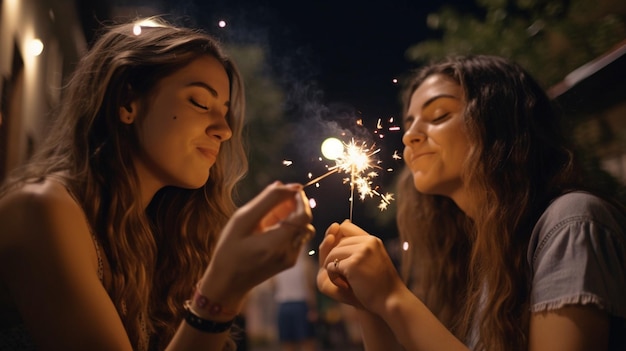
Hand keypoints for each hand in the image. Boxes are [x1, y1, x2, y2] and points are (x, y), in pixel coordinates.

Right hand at [200, 181, 314, 308]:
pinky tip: (269, 228)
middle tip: (276, 198)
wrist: (227, 283)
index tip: (289, 189)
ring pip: (302, 229)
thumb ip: (265, 201)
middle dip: (295, 206)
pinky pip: (296, 238)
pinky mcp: (289, 262)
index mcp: (277, 243)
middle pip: (305, 221)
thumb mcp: (241, 221)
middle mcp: (289, 252)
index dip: (300, 199)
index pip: (304, 215)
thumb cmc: (229, 250)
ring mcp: (290, 259)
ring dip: (292, 217)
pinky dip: (288, 228)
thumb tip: (285, 185)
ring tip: (270, 214)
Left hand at [318, 220, 404, 314]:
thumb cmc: (380, 283)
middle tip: (343, 275)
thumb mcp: (372, 259)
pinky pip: (331, 266)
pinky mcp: (353, 264)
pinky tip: (343, 285)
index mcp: (372, 240)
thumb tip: (341, 223)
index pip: (345, 227)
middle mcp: (368, 242)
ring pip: (332, 253)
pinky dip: (333, 277)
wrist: (391, 300)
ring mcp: (361, 252)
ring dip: (331, 268)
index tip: (340, 256)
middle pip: (336, 242)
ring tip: (342, 280)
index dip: (336, 239)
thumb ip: (358, 245)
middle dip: (334, 258)